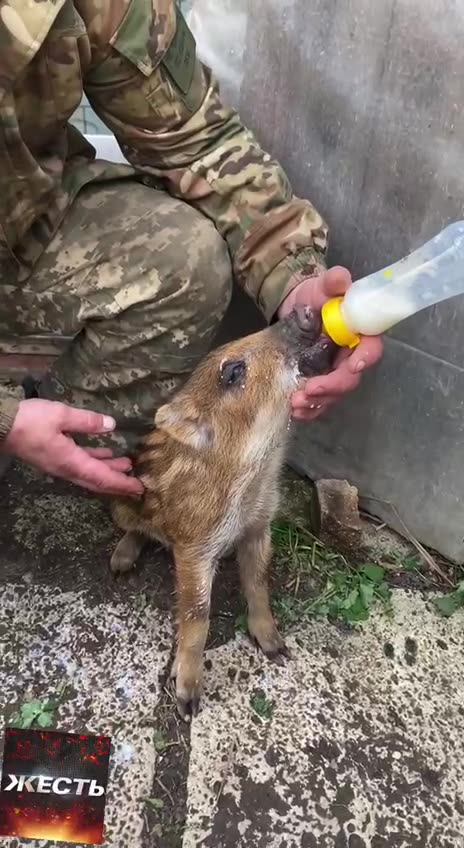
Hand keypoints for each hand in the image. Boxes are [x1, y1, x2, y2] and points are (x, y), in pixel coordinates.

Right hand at [2, 399, 143, 496]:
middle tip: (138, 484)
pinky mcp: (55, 457)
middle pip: (97, 481)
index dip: (122, 484)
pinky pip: (80, 464)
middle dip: (118, 483)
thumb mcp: (61, 415)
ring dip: (108, 470)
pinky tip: (105, 452)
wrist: (0, 426)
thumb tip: (111, 425)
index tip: (139, 488)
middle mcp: (67, 469)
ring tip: (127, 464)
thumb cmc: (29, 421)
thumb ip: (87, 421)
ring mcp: (60, 465)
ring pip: (89, 473)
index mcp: (71, 462)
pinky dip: (95, 461)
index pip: (102, 478)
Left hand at [279, 266, 383, 419]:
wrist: (295, 307)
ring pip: (334, 395)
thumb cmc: (315, 295)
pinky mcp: (320, 381)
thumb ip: (334, 281)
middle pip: (350, 379)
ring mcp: (335, 371)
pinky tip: (296, 412)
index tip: (352, 365)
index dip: (365, 359)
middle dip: (331, 388)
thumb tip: (341, 278)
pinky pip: (319, 401)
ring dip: (317, 403)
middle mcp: (351, 356)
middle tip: (308, 391)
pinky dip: (309, 410)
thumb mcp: (323, 285)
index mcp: (360, 334)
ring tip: (296, 403)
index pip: (371, 349)